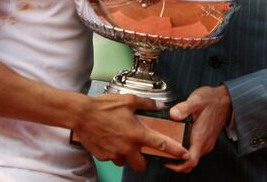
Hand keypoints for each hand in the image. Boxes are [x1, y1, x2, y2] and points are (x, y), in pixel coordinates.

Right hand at [72, 94, 188, 171]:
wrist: (81, 114)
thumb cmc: (104, 106)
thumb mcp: (129, 100)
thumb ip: (147, 104)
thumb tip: (159, 106)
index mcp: (137, 134)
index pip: (162, 145)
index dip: (176, 151)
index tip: (185, 154)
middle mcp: (127, 147)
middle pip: (142, 165)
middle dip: (143, 160)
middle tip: (140, 149)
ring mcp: (114, 154)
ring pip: (126, 162)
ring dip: (127, 155)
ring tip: (121, 140)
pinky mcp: (103, 157)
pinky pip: (113, 159)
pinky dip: (114, 152)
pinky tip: (110, 139)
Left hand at [165, 84, 231, 172]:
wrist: (225, 99)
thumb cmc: (213, 100)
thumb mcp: (197, 100)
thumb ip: (184, 107)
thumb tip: (173, 114)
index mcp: (201, 137)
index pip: (191, 161)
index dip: (178, 166)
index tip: (168, 162)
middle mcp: (205, 143)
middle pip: (189, 162)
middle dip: (176, 161)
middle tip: (164, 152)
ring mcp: (206, 142)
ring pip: (192, 156)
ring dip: (181, 155)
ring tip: (169, 146)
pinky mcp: (206, 139)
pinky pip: (195, 150)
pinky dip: (186, 150)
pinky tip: (179, 140)